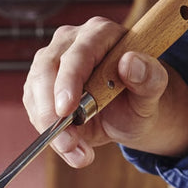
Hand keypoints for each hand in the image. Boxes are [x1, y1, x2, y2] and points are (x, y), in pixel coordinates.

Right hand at [23, 18, 187, 167]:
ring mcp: (52, 62)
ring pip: (35, 92)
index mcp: (100, 34)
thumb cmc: (140, 98)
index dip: (68, 81)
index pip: (77, 54)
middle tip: (68, 144)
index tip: (66, 109)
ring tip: (76, 153)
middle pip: (46, 70)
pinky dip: (48, 133)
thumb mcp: (153, 91)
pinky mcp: (40, 85)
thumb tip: (130, 62)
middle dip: (51, 111)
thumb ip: (150, 76)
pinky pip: (34, 109)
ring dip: (49, 128)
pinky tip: (70, 148)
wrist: (128, 113)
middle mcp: (71, 42)